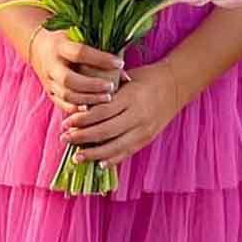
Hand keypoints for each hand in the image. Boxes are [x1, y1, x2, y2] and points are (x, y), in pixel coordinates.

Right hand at [28, 27, 124, 113]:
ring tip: (107, 98)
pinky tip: (93, 108)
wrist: (39, 48)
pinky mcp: (50, 93)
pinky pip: (63, 104)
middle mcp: (52, 64)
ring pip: (67, 95)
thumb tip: (124, 74)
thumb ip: (100, 51)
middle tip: (111, 87)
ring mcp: (49, 80)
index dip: (101, 59)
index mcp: (60, 46)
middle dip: (92, 85)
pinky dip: (78, 109)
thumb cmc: (68, 41)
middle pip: (69, 79)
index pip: (80, 53)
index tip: (120, 63)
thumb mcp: (80, 38)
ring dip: (89, 99)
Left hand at [59, 58, 184, 168]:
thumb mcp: (126, 77)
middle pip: (105, 131)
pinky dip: (112, 159)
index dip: (81, 120)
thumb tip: (80, 103)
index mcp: (130, 97)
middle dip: (82, 137)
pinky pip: (127, 152)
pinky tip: (98, 164)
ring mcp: (144, 129)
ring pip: (115, 146)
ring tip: (77, 157)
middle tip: (65, 138)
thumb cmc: (146, 77)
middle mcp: (138, 115)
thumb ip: (105, 90)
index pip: (101, 112)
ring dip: (94, 153)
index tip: (65, 123)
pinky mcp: (148, 138)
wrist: (176, 85)